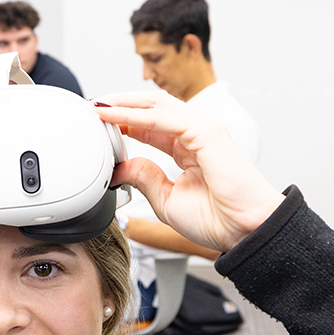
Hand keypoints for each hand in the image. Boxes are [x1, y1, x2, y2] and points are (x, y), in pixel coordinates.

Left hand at [94, 91, 284, 251]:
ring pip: (155, 105)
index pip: (148, 124)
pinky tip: (113, 116)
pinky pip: (164, 118)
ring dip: (123, 103)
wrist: (244, 231)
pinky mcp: (206, 133)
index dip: (121, 120)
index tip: (95, 124)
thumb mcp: (165, 200)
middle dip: (118, 104)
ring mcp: (202, 130)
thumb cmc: (216, 219)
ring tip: (96, 106)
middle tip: (89, 108)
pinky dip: (135, 115)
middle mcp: (195, 133)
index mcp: (187, 147)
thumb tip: (119, 168)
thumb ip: (143, 178)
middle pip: (150, 106)